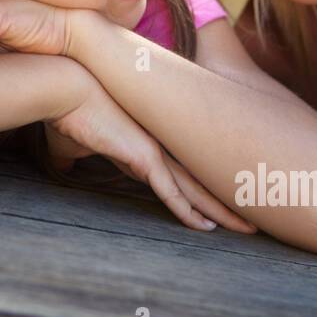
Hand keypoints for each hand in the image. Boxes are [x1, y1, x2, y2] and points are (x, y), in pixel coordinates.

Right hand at [48, 80, 256, 234]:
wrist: (65, 88)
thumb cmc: (68, 110)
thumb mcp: (72, 141)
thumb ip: (75, 155)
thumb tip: (62, 164)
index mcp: (147, 139)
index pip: (182, 170)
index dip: (202, 188)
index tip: (219, 202)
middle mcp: (159, 143)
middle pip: (202, 178)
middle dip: (229, 201)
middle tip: (255, 217)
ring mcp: (154, 149)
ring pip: (196, 188)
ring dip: (221, 212)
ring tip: (248, 229)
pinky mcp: (143, 155)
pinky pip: (170, 191)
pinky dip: (186, 211)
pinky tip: (203, 227)